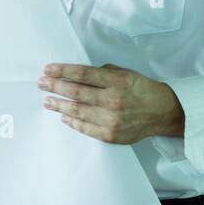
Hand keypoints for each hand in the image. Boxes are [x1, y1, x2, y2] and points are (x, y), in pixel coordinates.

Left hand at [38, 62, 183, 143]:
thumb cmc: (141, 90)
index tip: (48, 69)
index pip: (82, 74)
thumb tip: (78, 73)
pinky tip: (63, 116)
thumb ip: (102, 72)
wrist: (162, 112)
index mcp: (116, 81)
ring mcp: (110, 119)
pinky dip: (72, 122)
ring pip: (77, 111)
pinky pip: (85, 128)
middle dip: (55, 86)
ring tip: (47, 100)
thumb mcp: (125, 73)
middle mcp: (112, 100)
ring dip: (59, 105)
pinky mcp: (110, 135)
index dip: (62, 71)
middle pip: (76, 92)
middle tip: (41, 83)